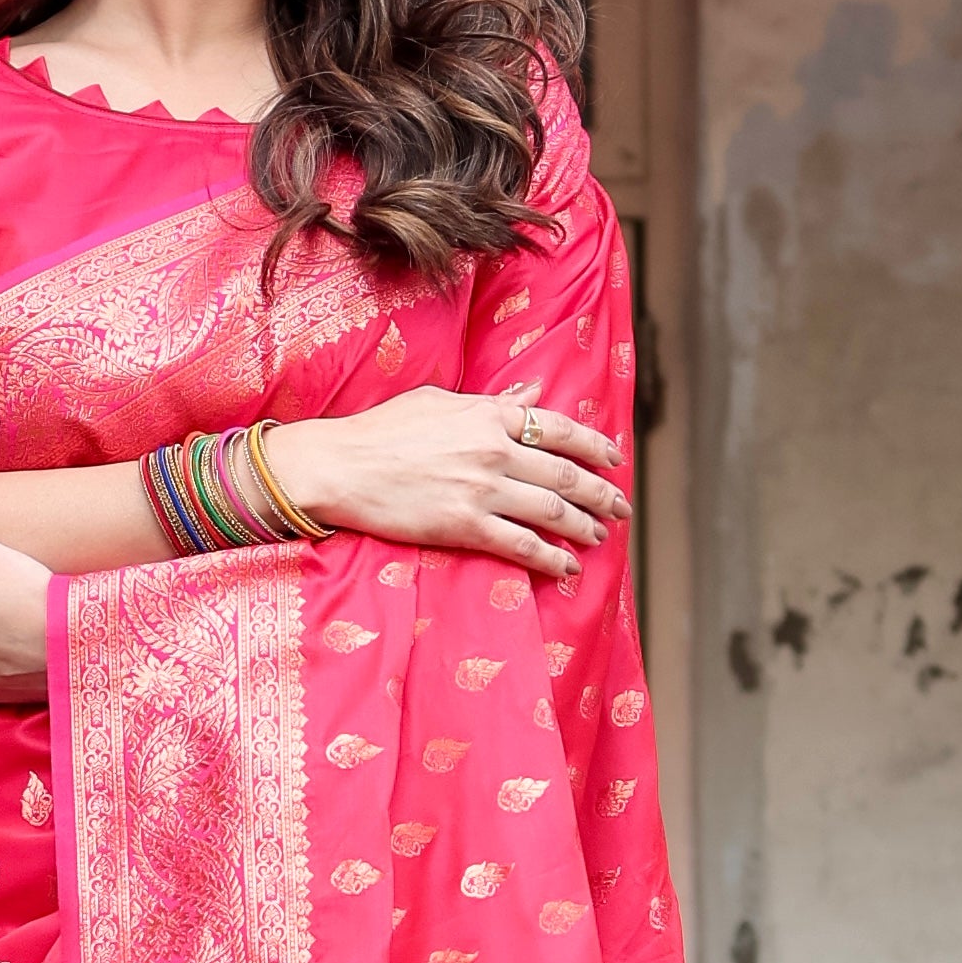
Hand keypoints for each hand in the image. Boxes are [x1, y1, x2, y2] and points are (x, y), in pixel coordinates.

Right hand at [261, 388, 628, 581]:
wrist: (340, 465)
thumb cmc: (382, 430)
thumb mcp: (440, 401)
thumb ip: (491, 402)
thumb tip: (531, 394)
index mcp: (490, 415)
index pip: (559, 428)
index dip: (595, 446)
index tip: (615, 458)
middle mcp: (494, 450)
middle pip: (566, 474)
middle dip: (601, 494)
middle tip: (621, 508)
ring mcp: (482, 490)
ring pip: (552, 510)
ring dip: (583, 526)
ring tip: (599, 537)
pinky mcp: (464, 526)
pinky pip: (521, 545)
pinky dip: (551, 558)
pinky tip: (568, 568)